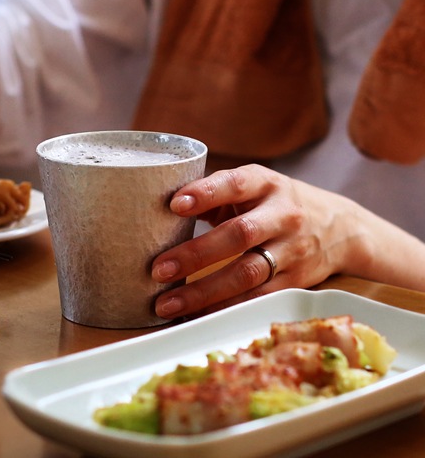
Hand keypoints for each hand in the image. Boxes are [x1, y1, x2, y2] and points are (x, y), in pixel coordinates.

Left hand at [151, 164, 359, 318]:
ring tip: (167, 303)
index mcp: (266, 184)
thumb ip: (215, 193)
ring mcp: (291, 250)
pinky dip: (224, 309)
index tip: (175, 204)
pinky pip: (257, 298)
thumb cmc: (275, 204)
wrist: (341, 228)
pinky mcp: (295, 282)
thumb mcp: (254, 187)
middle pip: (239, 235)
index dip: (206, 193)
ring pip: (247, 273)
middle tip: (158, 269)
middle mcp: (282, 215)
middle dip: (196, 254)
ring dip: (204, 291)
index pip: (236, 184)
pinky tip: (195, 315)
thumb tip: (162, 204)